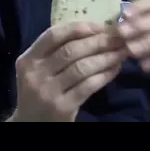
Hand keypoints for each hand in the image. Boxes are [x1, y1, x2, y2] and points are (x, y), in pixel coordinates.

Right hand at [11, 22, 126, 121]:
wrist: (33, 124)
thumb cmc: (41, 90)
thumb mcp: (39, 69)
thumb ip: (57, 51)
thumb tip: (95, 31)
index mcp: (28, 59)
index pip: (53, 35)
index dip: (79, 28)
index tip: (100, 26)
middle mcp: (36, 74)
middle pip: (71, 50)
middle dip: (98, 41)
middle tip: (118, 37)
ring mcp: (48, 92)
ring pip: (82, 67)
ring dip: (106, 57)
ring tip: (121, 51)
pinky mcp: (62, 107)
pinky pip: (88, 85)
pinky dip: (105, 75)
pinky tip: (115, 69)